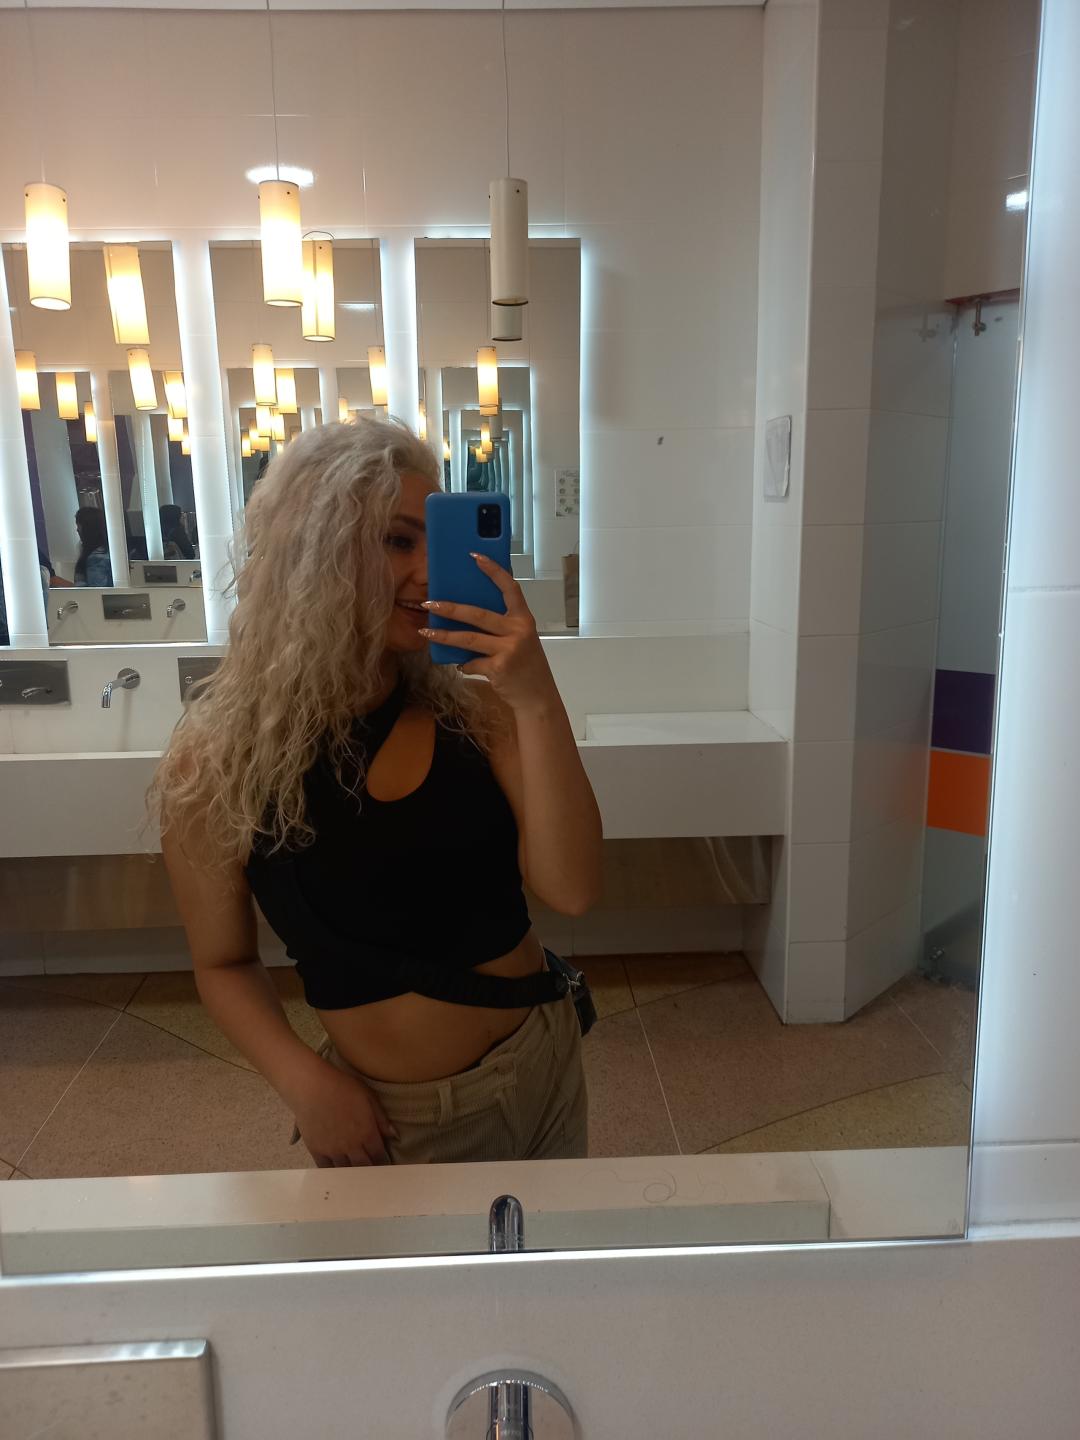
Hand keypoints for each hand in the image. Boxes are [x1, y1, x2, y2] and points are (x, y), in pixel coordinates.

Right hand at [291, 1060, 397, 1166]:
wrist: (311, 1087)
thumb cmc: (342, 1087)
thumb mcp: (368, 1097)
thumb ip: (381, 1119)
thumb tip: (394, 1136)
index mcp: (367, 1132)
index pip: (379, 1155)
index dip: (383, 1161)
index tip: (385, 1164)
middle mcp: (352, 1146)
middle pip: (364, 1166)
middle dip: (370, 1169)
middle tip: (372, 1170)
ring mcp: (333, 1150)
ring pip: (347, 1170)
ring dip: (353, 1172)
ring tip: (356, 1172)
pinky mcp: (317, 1151)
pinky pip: (327, 1169)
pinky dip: (334, 1172)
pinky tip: (337, 1170)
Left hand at [420, 554, 558, 713]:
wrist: (538, 696)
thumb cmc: (526, 665)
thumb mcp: (521, 639)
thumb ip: (501, 626)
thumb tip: (466, 615)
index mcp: (523, 618)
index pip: (510, 588)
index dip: (493, 570)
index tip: (476, 557)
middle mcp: (518, 631)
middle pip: (478, 614)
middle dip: (450, 608)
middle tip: (430, 603)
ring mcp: (508, 649)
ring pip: (468, 639)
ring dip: (444, 635)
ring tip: (426, 631)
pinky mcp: (498, 668)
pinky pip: (471, 663)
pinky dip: (464, 665)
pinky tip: (463, 666)